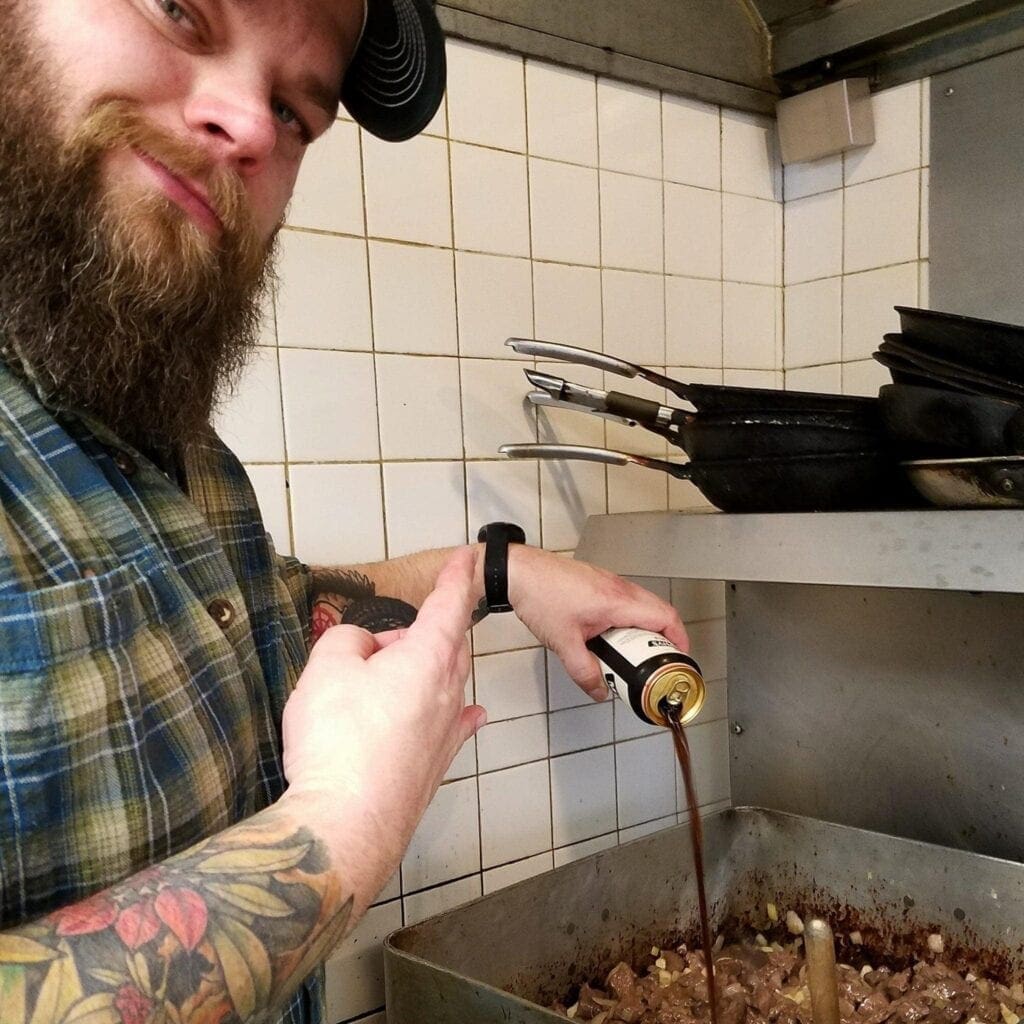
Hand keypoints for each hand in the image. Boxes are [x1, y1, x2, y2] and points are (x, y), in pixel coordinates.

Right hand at [279, 546, 485, 911]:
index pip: (449, 604)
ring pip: (444, 682)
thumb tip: (363, 647)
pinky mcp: (436, 765)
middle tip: (377, 640)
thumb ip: (348, 640)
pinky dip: (455, 709)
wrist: (346, 824)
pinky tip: (470, 712)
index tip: (468, 556)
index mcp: (427, 656)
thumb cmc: (337, 740)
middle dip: (420, 630)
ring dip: (420, 670)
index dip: (456, 576)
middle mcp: (448, 690)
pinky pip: (453, 722)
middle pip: (445, 644)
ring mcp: (447, 730)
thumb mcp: (326, 668)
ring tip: (382, 677)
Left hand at [507, 546, 688, 701]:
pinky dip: (627, 620)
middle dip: (663, 639)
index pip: (665, 617)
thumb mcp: (563, 642)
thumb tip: (599, 690)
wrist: (518, 571)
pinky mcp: (597, 582)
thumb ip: (584, 671)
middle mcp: (618, 587)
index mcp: (618, 601)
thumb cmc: (539, 594)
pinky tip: (610, 636)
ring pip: (641, 605)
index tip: (679, 658)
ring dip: (643, 629)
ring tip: (632, 653)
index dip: (679, 639)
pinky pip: (624, 601)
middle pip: (658, 611)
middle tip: (656, 662)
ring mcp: (608, 582)